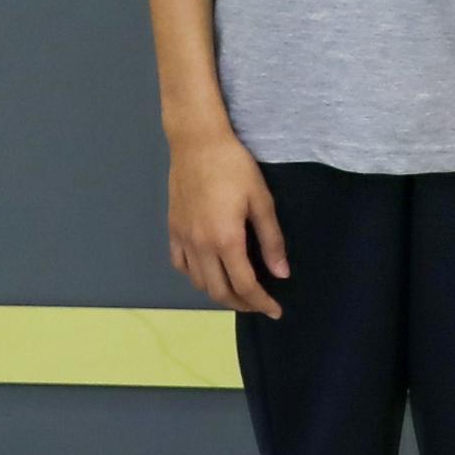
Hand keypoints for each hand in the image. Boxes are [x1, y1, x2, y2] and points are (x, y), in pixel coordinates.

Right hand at [167, 134, 289, 314]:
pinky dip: (196, 276)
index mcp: (226, 240)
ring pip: (199, 282)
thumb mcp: (262, 201)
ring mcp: (183, 239)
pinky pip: (181, 264)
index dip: (261, 303)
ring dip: (219, 293)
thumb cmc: (235, 166)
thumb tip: (281, 274)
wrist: (197, 142)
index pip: (245, 285)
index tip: (275, 311)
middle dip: (242, 304)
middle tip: (259, 304)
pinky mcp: (173, 229)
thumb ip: (271, 241)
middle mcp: (201, 246)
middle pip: (220, 291)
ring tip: (237, 290)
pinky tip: (208, 271)